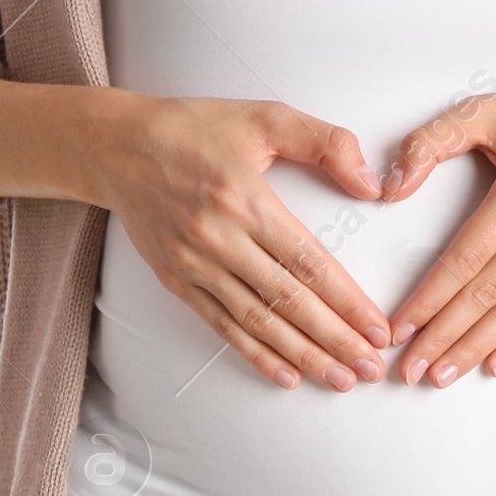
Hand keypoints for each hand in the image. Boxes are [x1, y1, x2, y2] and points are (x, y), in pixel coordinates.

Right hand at [85, 92, 390, 392]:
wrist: (119, 146)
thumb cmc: (195, 128)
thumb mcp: (264, 117)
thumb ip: (324, 143)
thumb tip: (370, 183)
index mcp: (245, 198)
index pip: (308, 261)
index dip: (347, 300)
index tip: (377, 327)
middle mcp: (219, 238)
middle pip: (288, 300)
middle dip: (335, 339)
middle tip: (370, 367)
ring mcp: (194, 264)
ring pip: (258, 322)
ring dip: (302, 355)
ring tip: (339, 378)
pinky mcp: (176, 280)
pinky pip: (222, 326)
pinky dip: (255, 354)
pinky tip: (285, 374)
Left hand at [382, 72, 495, 387]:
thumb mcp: (490, 108)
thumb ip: (433, 140)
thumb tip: (393, 185)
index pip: (466, 258)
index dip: (430, 297)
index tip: (401, 325)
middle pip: (487, 294)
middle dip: (444, 336)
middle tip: (411, 368)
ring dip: (477, 347)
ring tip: (442, 375)